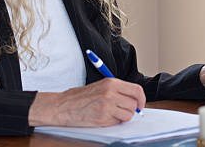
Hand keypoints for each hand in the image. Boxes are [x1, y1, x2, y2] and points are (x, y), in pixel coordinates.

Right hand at [28, 78, 145, 126]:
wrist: (63, 106)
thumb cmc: (79, 97)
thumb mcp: (100, 86)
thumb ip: (117, 91)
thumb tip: (133, 99)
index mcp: (111, 82)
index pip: (136, 90)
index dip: (141, 99)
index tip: (140, 105)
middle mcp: (111, 92)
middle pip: (134, 103)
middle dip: (132, 109)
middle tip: (124, 111)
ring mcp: (107, 105)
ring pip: (128, 115)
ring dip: (123, 117)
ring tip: (112, 114)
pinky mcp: (102, 117)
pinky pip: (118, 122)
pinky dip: (115, 122)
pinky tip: (105, 118)